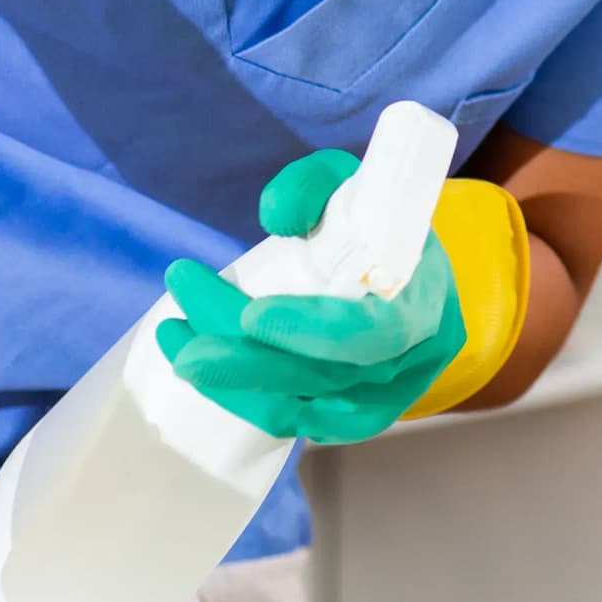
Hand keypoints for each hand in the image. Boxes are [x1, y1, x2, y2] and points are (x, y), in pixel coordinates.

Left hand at [159, 150, 466, 442]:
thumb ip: (312, 185)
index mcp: (424, 298)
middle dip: (246, 362)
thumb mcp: (351, 181)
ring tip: (176, 342)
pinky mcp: (358, 414)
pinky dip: (249, 401)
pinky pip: (301, 421)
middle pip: (326, 377)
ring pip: (305, 407)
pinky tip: (209, 374)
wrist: (408, 267)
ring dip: (232, 383)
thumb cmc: (379, 220)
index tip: (249, 314)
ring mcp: (388, 396)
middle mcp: (412, 358)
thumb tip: (276, 216)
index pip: (375, 331)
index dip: (314, 331)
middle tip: (177, 338)